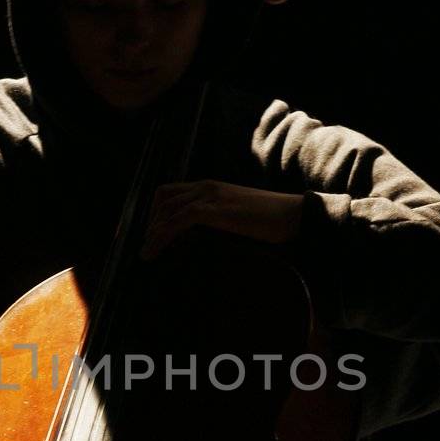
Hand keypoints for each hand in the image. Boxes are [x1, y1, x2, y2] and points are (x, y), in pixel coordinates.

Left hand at [141, 181, 304, 259]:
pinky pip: (178, 221)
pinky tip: (154, 252)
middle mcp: (206, 186)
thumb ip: (219, 221)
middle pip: (164, 198)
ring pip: (167, 210)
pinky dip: (161, 237)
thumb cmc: (272, 221)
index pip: (171, 192)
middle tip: (146, 246)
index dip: (157, 212)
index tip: (151, 235)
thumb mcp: (238, 217)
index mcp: (211, 186)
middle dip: (150, 222)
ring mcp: (210, 196)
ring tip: (146, 254)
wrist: (294, 216)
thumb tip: (202, 240)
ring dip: (152, 233)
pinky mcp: (215, 210)